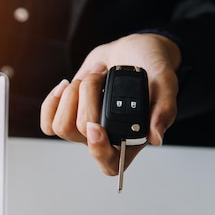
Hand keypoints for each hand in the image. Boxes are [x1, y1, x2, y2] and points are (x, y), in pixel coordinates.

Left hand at [40, 33, 180, 175]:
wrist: (133, 52)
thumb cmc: (151, 70)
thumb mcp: (166, 83)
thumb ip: (164, 109)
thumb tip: (156, 138)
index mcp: (130, 140)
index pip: (109, 162)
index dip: (98, 149)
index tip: (94, 126)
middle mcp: (105, 139)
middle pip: (80, 132)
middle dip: (87, 94)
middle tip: (103, 74)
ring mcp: (84, 130)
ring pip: (61, 126)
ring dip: (73, 94)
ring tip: (91, 77)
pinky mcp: (68, 117)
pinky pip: (48, 123)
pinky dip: (52, 102)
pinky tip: (67, 85)